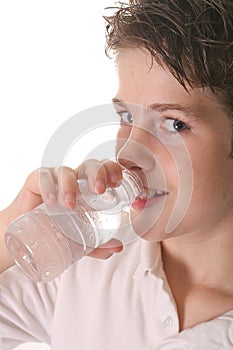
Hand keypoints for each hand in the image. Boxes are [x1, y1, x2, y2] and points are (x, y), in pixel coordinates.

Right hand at [2, 160, 123, 269]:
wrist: (26, 238)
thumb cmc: (56, 231)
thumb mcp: (80, 241)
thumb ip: (98, 244)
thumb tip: (117, 247)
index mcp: (89, 187)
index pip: (105, 171)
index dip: (112, 171)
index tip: (116, 183)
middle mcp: (74, 179)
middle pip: (89, 166)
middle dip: (97, 174)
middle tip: (99, 191)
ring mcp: (55, 178)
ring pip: (65, 171)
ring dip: (70, 185)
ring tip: (70, 205)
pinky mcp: (35, 181)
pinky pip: (42, 177)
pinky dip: (47, 187)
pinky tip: (50, 201)